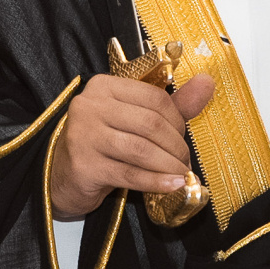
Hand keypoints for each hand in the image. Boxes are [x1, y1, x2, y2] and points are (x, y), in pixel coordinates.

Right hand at [50, 72, 215, 216]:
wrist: (61, 175)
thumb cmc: (102, 143)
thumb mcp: (132, 118)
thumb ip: (170, 104)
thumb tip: (207, 83)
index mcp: (103, 86)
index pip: (154, 97)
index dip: (178, 119)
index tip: (184, 137)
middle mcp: (89, 106)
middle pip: (149, 124)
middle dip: (176, 146)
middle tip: (185, 161)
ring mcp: (83, 135)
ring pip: (141, 150)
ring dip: (169, 165)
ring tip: (181, 175)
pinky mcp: (83, 165)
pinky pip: (130, 174)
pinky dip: (156, 181)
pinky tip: (173, 185)